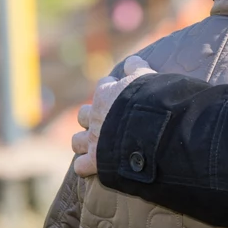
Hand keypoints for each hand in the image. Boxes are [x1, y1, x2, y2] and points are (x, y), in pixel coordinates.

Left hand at [72, 55, 154, 176]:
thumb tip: (132, 61)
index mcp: (106, 94)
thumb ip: (137, 68)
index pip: (104, 86)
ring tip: (96, 145)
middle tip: (105, 122)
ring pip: (77, 141)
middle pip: (83, 114)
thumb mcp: (147, 77)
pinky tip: (94, 166)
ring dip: (85, 142)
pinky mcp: (96, 161)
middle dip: (91, 117)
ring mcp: (94, 139)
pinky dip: (86, 166)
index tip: (122, 93)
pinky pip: (82, 166)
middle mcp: (95, 116)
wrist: (148, 126)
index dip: (112, 89)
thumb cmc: (149, 100)